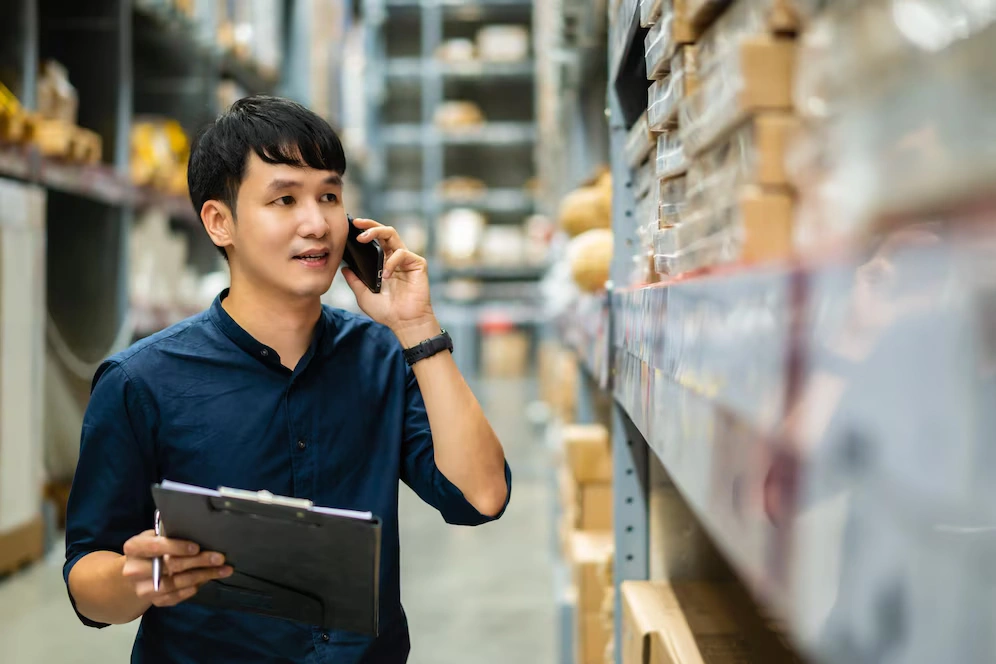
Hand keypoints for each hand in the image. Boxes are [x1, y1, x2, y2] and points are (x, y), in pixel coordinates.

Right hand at [121, 530, 231, 607]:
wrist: (136, 573)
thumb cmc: (152, 549)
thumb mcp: (156, 536)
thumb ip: (170, 535)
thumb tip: (200, 533)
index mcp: (134, 547)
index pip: (156, 546)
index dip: (177, 547)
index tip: (197, 547)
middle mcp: (134, 570)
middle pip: (170, 566)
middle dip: (199, 561)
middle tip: (220, 558)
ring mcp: (142, 588)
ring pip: (175, 583)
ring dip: (201, 576)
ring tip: (222, 570)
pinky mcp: (152, 601)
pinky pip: (175, 597)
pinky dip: (191, 590)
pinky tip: (205, 582)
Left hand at [341, 218, 435, 337]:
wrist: (404, 323)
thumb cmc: (387, 312)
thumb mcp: (363, 295)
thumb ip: (354, 281)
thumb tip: (344, 268)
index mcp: (384, 263)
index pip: (375, 240)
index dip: (365, 231)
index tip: (351, 226)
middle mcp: (396, 258)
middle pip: (384, 232)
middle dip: (370, 224)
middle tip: (356, 224)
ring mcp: (407, 260)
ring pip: (393, 235)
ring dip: (377, 232)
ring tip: (364, 239)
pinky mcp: (417, 264)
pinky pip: (402, 253)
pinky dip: (391, 262)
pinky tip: (386, 275)